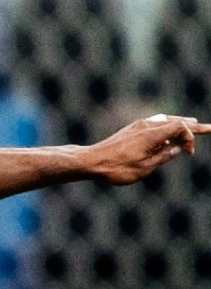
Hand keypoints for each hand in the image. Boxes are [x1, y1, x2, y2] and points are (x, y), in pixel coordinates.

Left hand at [90, 114, 210, 183]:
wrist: (90, 161)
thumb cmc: (116, 168)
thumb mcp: (145, 167)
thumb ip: (164, 156)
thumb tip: (178, 148)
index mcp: (151, 134)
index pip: (180, 127)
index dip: (190, 137)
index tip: (189, 153)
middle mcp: (145, 126)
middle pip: (175, 121)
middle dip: (193, 126)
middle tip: (209, 128)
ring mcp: (137, 126)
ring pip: (164, 121)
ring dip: (180, 123)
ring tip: (194, 123)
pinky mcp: (131, 130)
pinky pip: (154, 124)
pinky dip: (166, 125)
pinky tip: (170, 128)